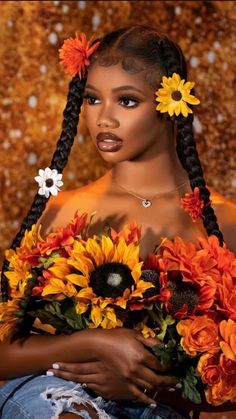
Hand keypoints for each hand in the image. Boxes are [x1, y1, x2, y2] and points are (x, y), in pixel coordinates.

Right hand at [47, 328, 178, 404]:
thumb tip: (164, 346)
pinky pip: (137, 394)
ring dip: (162, 389)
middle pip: (158, 379)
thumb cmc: (117, 337)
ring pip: (150, 387)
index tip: (176, 366)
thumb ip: (150, 341)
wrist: (98, 346)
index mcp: (141, 355)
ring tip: (171, 389)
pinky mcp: (124, 384)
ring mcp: (130, 378)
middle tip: (178, 382)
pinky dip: (147, 399)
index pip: (160, 364)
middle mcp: (137, 369)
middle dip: (170, 381)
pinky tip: (154, 402)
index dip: (169, 366)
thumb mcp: (135, 334)